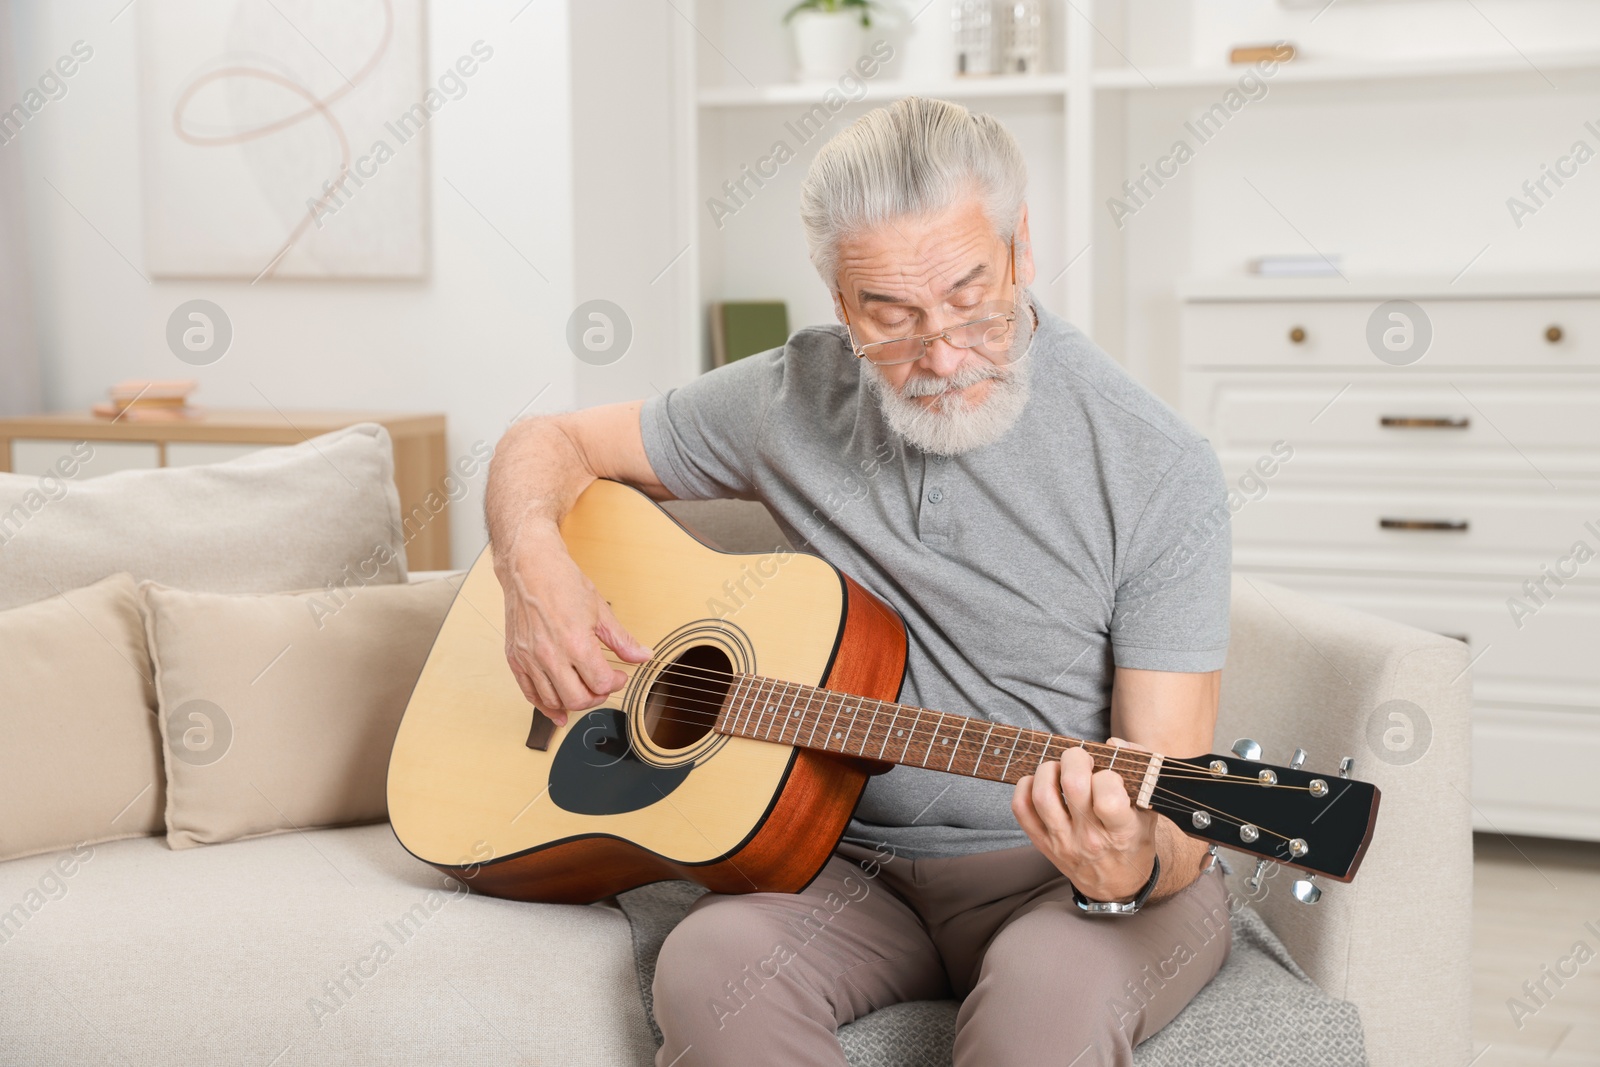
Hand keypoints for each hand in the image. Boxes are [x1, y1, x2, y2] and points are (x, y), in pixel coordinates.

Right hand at [495, 521, 652, 726]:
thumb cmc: (561, 582)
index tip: (619, 675)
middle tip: (602, 685)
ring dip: (573, 702)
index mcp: (576, 643)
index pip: (602, 683)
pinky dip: (545, 707)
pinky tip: (557, 711)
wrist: (528, 567)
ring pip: (554, 701)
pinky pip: (530, 694)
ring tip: (584, 691)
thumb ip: (621, 640)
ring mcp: (530, 659)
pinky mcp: (516, 659)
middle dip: (597, 697)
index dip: (616, 683)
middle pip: (578, 699)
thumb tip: (643, 656)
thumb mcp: (600, 609)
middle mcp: (551, 655)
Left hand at [1011, 737, 1157, 901]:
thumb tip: (1115, 743)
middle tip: (1081, 759)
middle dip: (1075, 759)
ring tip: (1060, 769)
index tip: (1110, 775)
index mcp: (1121, 832)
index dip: (1108, 776)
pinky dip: (1025, 787)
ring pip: (1042, 795)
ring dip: (1048, 770)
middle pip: (1072, 786)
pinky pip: (1021, 809)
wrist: (1116, 884)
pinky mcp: (1042, 842)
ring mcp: (1062, 841)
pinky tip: (1041, 782)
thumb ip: (1141, 772)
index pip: (1109, 798)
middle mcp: (1089, 838)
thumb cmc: (1134, 840)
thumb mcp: (1149, 810)